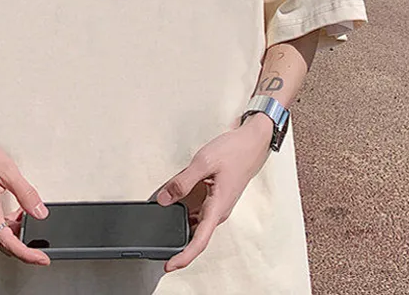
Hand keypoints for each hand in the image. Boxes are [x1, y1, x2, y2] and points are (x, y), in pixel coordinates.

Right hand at [0, 126, 50, 265]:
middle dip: (22, 239)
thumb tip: (39, 211)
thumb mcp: (8, 171)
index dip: (28, 254)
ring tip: (24, 212)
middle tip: (37, 232)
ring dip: (12, 228)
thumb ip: (26, 194)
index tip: (41, 258)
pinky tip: (10, 208)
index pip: (9, 244)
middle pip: (2, 241)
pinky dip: (2, 221)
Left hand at [155, 116, 272, 272]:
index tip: (169, 266)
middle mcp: (218, 211)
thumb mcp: (203, 162)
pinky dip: (185, 211)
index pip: (199, 241)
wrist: (252, 143)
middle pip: (196, 236)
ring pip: (196, 223)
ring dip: (180, 226)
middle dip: (177, 243)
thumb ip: (182, 181)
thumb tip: (164, 198)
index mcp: (218, 208)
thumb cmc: (234, 151)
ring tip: (161, 225)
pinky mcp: (215, 198)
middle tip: (157, 246)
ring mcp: (217, 206)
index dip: (184, 257)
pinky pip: (198, 211)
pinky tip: (173, 204)